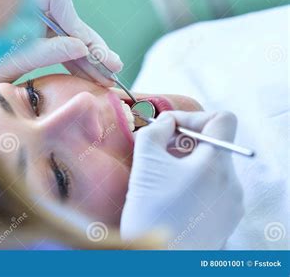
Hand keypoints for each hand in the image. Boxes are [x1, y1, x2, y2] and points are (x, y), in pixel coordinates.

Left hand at [0, 0, 122, 86]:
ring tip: (107, 78)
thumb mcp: (9, 59)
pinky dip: (75, 61)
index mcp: (17, 1)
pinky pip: (61, 45)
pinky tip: (91, 75)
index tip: (85, 50)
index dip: (75, 23)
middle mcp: (28, 8)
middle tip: (112, 69)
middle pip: (69, 20)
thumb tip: (80, 47)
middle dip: (91, 47)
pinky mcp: (36, 36)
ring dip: (88, 59)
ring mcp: (34, 22)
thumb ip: (45, 51)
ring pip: (69, 36)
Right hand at [120, 111, 243, 248]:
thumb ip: (155, 132)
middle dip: (183, 142)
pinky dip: (192, 183)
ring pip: (211, 168)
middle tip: (156, 151)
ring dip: (186, 163)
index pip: (222, 119)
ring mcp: (230, 205)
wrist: (157, 262)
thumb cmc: (151, 214)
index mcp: (216, 166)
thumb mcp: (145, 163)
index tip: (169, 128)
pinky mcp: (224, 221)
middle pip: (213, 145)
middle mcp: (231, 184)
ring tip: (159, 176)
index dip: (194, 116)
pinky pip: (212, 190)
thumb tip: (165, 123)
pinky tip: (169, 195)